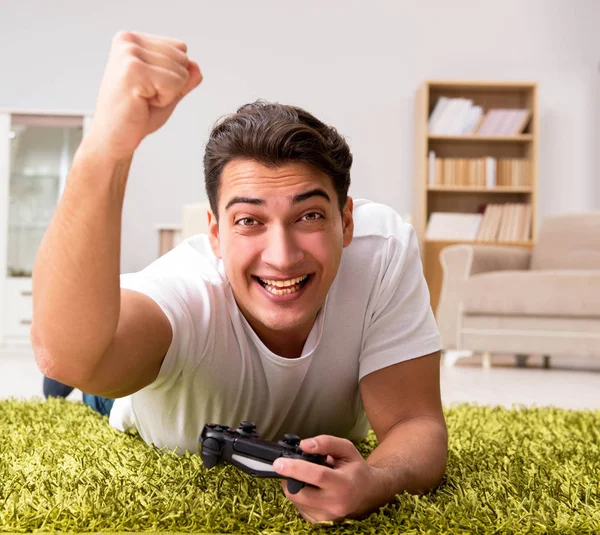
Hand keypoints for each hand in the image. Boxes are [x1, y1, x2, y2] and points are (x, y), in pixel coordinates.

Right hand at [85, 31, 202, 160]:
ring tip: (142, 100)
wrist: (114, 138)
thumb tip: (196, 66)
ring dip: (168, 94)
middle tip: (145, 97)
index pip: (181, 48)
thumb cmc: (137, 115)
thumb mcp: (167, 92)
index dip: (173, 75)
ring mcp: (129, 53)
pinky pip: (175, 84)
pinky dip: (164, 100)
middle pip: (183, 59)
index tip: (148, 87)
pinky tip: (142, 103)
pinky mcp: (133, 70)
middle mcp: (128, 40)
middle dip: (172, 85)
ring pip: (181, 72)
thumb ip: (184, 78)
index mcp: (133, 39)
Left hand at [273, 435, 381, 523]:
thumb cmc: (356, 469)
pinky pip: (300, 508)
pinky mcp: (320, 522)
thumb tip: (304, 445)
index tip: (279, 462)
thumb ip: (326, 443)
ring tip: (304, 476)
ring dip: (293, 486)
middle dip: (289, 477)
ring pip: (297, 501)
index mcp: (344, 484)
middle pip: (300, 492)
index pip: (316, 476)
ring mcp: (327, 516)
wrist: (369, 493)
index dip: (295, 468)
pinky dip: (299, 496)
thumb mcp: (346, 449)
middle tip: (288, 466)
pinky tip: (309, 488)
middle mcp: (335, 504)